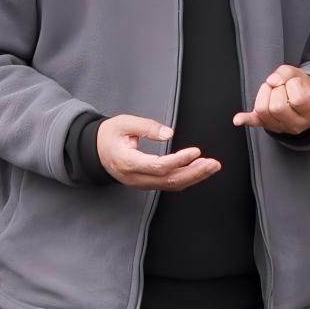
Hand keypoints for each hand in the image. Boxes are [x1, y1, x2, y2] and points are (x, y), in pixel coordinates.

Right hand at [97, 113, 219, 191]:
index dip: (178, 161)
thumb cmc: (109, 135)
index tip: (196, 151)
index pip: (158, 166)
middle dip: (194, 173)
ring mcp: (141, 183)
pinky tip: (198, 170)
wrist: (95, 151)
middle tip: (213, 164)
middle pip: (168, 180)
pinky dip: (186, 178)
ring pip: (171, 185)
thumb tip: (169, 133)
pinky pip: (168, 184)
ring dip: (193, 176)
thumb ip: (147, 127)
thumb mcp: (123, 123)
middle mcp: (135, 178)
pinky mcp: (146, 183)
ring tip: (211, 166)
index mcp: (128, 162)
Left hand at [237, 64, 309, 137]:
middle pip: (277, 107)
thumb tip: (271, 81)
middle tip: (282, 87)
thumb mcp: (301, 75)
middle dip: (276, 90)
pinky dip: (246, 119)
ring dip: (264, 95)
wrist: (305, 103)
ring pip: (264, 111)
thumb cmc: (304, 88)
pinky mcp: (268, 125)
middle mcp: (298, 123)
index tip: (294, 83)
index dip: (293, 85)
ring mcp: (282, 127)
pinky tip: (238, 119)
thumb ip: (287, 73)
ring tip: (273, 92)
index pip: (298, 99)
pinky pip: (255, 123)